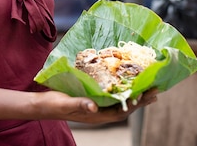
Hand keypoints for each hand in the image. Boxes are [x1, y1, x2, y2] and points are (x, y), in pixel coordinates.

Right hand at [40, 88, 157, 125]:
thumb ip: (80, 104)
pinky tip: (125, 82)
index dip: (135, 105)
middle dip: (140, 99)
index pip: (120, 112)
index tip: (147, 95)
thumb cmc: (53, 104)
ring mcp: (96, 106)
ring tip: (147, 87)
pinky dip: (121, 89)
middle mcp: (98, 112)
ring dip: (134, 94)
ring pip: (119, 101)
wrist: (41, 104)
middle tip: (156, 90)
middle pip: (124, 107)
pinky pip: (111, 95)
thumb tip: (94, 106)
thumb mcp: (66, 102)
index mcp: (95, 115)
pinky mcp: (91, 98)